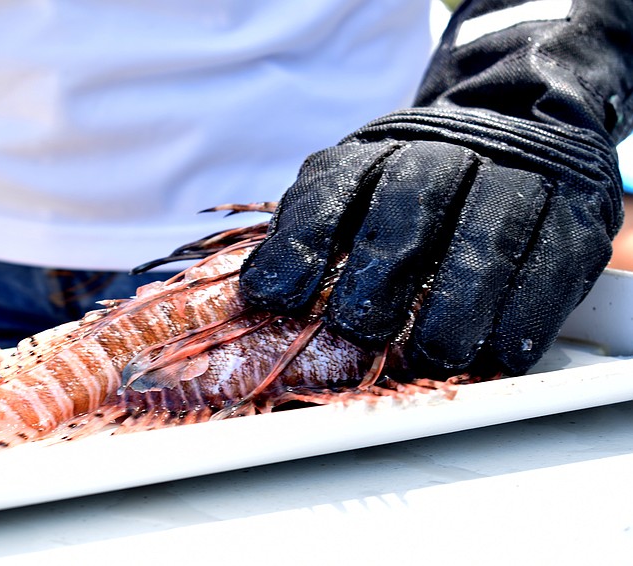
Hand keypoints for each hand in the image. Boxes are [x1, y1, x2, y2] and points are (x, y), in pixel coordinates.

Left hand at [240, 0, 631, 375]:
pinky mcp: (571, 208)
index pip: (333, 185)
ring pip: (486, 232)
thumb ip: (312, 237)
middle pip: (410, 200)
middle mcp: (445, 151)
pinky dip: (525, 310)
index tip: (273, 296)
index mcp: (379, 149)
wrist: (518, 130)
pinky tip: (501, 350)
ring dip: (457, 303)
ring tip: (434, 354)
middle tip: (360, 328)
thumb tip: (256, 297)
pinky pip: (552, 258)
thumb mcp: (358, 194)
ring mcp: (514, 174)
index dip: (301, 241)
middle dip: (381, 270)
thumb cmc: (422, 189)